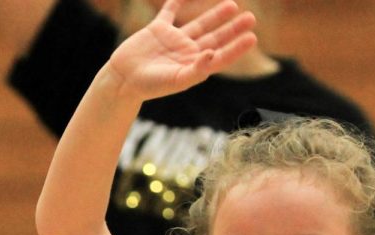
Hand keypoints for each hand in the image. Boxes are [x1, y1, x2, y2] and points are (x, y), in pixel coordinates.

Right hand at [106, 0, 256, 101]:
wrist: (122, 80)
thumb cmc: (150, 85)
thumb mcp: (176, 80)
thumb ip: (197, 69)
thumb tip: (214, 54)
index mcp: (193, 66)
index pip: (221, 56)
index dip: (237, 47)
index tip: (252, 37)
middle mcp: (186, 52)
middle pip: (215, 38)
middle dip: (232, 28)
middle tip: (250, 18)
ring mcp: (172, 40)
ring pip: (198, 24)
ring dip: (215, 15)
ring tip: (232, 5)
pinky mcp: (157, 30)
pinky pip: (170, 12)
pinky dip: (177, 1)